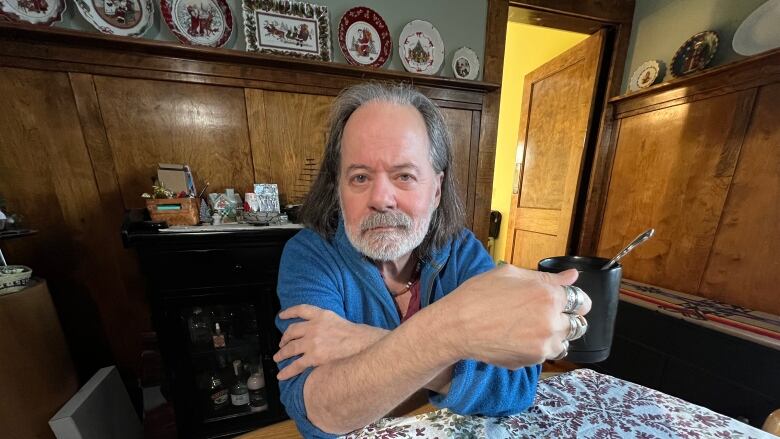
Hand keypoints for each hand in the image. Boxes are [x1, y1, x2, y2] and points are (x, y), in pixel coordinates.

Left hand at [273, 304, 387, 379]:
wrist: (363, 344)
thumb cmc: (357, 334)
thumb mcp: (339, 320)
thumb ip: (326, 322)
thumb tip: (320, 330)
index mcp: (321, 315)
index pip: (301, 310)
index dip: (289, 312)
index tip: (281, 316)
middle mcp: (314, 327)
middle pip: (292, 331)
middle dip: (284, 338)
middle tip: (282, 344)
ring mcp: (313, 342)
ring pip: (290, 348)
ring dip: (282, 354)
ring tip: (278, 358)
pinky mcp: (314, 357)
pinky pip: (296, 365)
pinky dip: (287, 371)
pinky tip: (281, 375)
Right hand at [435, 265, 589, 368]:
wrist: (456, 327)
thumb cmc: (478, 296)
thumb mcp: (510, 274)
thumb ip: (546, 277)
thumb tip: (572, 277)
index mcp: (549, 295)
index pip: (581, 301)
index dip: (573, 300)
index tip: (566, 302)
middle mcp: (552, 321)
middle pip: (577, 324)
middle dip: (564, 318)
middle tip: (542, 315)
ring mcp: (544, 344)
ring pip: (563, 342)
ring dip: (553, 335)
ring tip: (529, 328)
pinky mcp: (533, 360)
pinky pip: (546, 354)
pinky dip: (537, 347)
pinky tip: (518, 338)